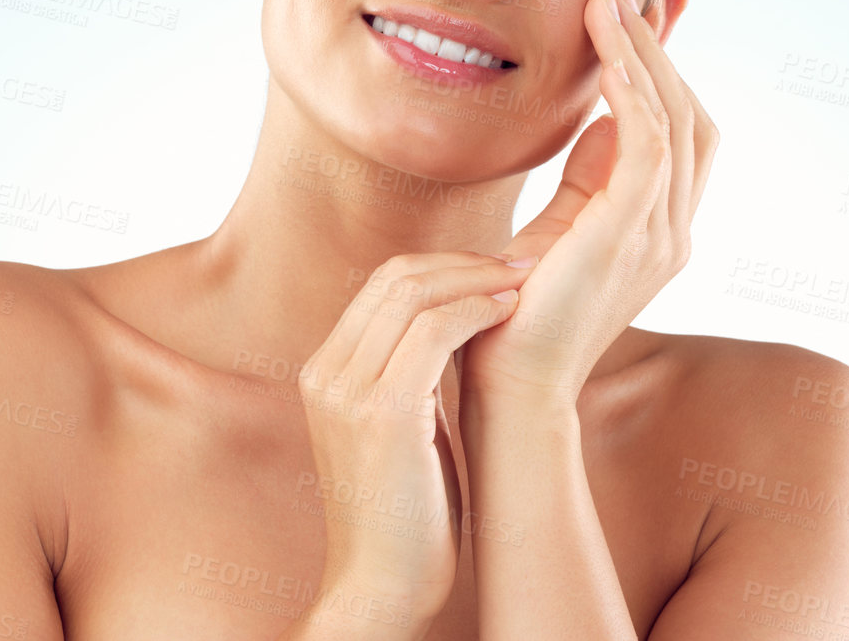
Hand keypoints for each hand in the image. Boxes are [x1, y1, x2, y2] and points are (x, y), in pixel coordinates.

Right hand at [296, 251, 537, 622]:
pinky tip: (509, 314)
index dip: (444, 265)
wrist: (382, 587)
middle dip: (465, 261)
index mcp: (325, 370)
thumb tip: (457, 322)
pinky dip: (476, 310)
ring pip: (415, 293)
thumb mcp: (401, 426)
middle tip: (520, 263)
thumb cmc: (407, 514)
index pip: (382, 283)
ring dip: (478, 278)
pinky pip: (433, 331)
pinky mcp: (381, 413)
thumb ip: (409, 373)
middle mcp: (326, 372)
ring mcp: (348, 391)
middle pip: (396, 276)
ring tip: (523, 283)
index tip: (496, 268)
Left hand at [459, 0, 718, 409]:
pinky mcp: (629, 233)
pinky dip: (633, 91)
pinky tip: (606, 52)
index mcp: (661, 229)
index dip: (669, 67)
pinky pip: (649, 144)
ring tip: (607, 4)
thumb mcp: (562, 226)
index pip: (685, 129)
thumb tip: (597, 111)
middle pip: (693, 116)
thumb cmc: (518, 309)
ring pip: (675, 119)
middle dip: (660, 49)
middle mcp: (674, 230)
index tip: (643, 8)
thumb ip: (588, 174)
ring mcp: (660, 235)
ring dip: (642, 55)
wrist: (507, 382)